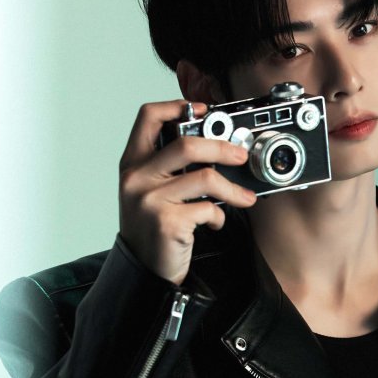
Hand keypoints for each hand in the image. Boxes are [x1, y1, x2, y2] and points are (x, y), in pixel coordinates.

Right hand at [118, 97, 258, 283]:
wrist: (144, 272)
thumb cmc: (152, 230)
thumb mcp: (150, 192)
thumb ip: (168, 167)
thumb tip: (212, 146)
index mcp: (132, 163)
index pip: (148, 117)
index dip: (176, 106)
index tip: (202, 109)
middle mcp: (137, 178)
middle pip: (187, 144)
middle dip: (222, 147)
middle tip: (241, 155)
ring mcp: (151, 200)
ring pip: (205, 177)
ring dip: (232, 188)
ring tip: (244, 197)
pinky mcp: (167, 222)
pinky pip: (208, 209)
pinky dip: (219, 217)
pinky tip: (214, 223)